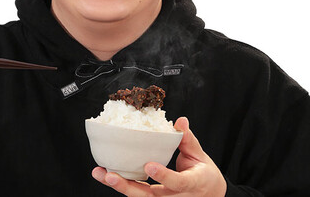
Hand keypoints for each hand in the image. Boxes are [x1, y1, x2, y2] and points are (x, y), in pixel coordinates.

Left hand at [92, 117, 226, 195]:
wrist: (209, 195)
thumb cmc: (203, 174)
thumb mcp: (200, 157)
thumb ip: (188, 140)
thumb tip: (180, 121)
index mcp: (191, 184)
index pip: (177, 183)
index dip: (163, 176)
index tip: (149, 166)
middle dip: (127, 188)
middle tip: (110, 176)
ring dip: (119, 186)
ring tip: (100, 174)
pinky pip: (136, 195)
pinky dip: (122, 185)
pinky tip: (106, 175)